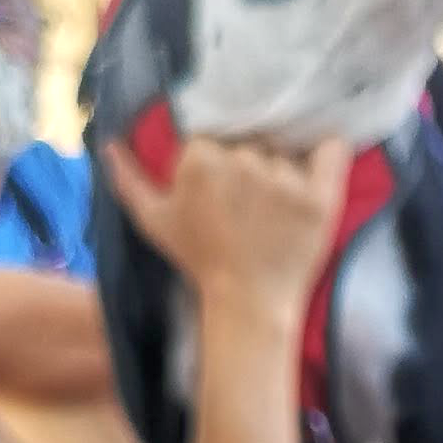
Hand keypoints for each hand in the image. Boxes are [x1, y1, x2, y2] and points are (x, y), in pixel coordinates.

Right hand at [106, 131, 350, 324]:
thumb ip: (128, 179)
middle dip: (253, 166)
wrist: (247, 304)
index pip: (217, 138)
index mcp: (200, 158)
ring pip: (286, 153)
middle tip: (252, 204)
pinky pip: (332, 151)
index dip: (222, 160)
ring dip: (285, 172)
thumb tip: (109, 144)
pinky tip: (320, 162)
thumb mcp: (154, 221)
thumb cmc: (199, 261)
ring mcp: (283, 179)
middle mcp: (242, 160)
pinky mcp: (319, 198)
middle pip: (254, 141)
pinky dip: (329, 152)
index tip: (224, 190)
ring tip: (278, 209)